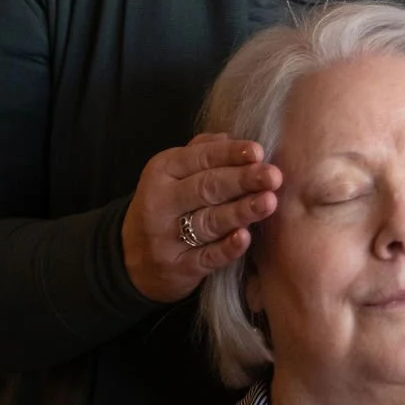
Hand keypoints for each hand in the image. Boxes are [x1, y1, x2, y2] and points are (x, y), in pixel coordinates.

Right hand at [121, 134, 280, 302]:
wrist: (132, 259)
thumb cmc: (166, 206)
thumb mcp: (172, 175)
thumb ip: (201, 152)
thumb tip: (230, 136)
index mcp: (162, 172)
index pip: (200, 158)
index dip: (230, 154)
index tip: (258, 152)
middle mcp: (160, 202)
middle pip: (206, 188)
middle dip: (242, 180)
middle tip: (273, 176)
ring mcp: (167, 237)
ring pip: (208, 221)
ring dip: (240, 211)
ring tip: (268, 202)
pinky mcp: (178, 268)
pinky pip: (206, 257)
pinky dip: (226, 248)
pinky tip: (245, 238)